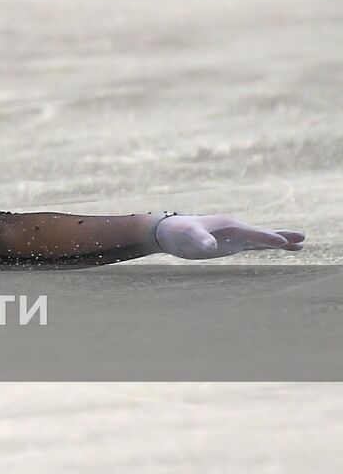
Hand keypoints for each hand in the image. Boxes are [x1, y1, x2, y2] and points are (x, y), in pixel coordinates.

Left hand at [155, 214, 305, 259]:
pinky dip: (267, 246)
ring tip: (300, 245)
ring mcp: (235, 237)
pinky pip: (254, 245)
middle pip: (263, 234)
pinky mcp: (231, 244)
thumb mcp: (189, 235)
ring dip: (279, 242)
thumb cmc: (179, 231)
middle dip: (282, 236)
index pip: (252, 233)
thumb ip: (200, 239)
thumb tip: (211, 246)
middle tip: (303, 238)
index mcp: (228, 225)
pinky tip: (278, 248)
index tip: (284, 242)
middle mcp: (235, 229)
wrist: (170, 232)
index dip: (267, 238)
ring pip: (262, 240)